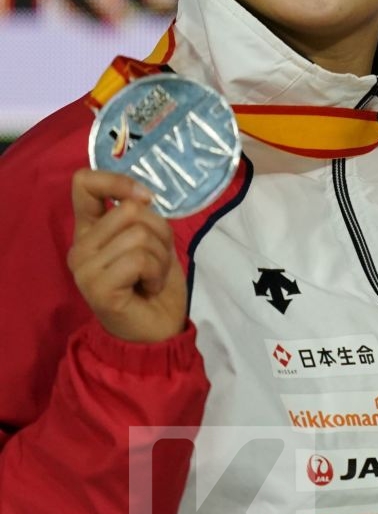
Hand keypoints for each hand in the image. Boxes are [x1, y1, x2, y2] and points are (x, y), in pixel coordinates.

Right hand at [66, 170, 187, 343]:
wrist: (156, 332)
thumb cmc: (155, 285)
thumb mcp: (154, 241)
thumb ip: (141, 217)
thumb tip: (141, 198)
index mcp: (91, 230)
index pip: (84, 184)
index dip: (118, 181)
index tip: (146, 198)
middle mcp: (80, 246)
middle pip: (130, 211)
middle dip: (160, 233)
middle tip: (156, 261)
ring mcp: (84, 268)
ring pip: (139, 235)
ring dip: (161, 256)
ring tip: (151, 277)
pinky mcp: (97, 287)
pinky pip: (139, 259)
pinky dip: (156, 272)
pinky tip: (148, 288)